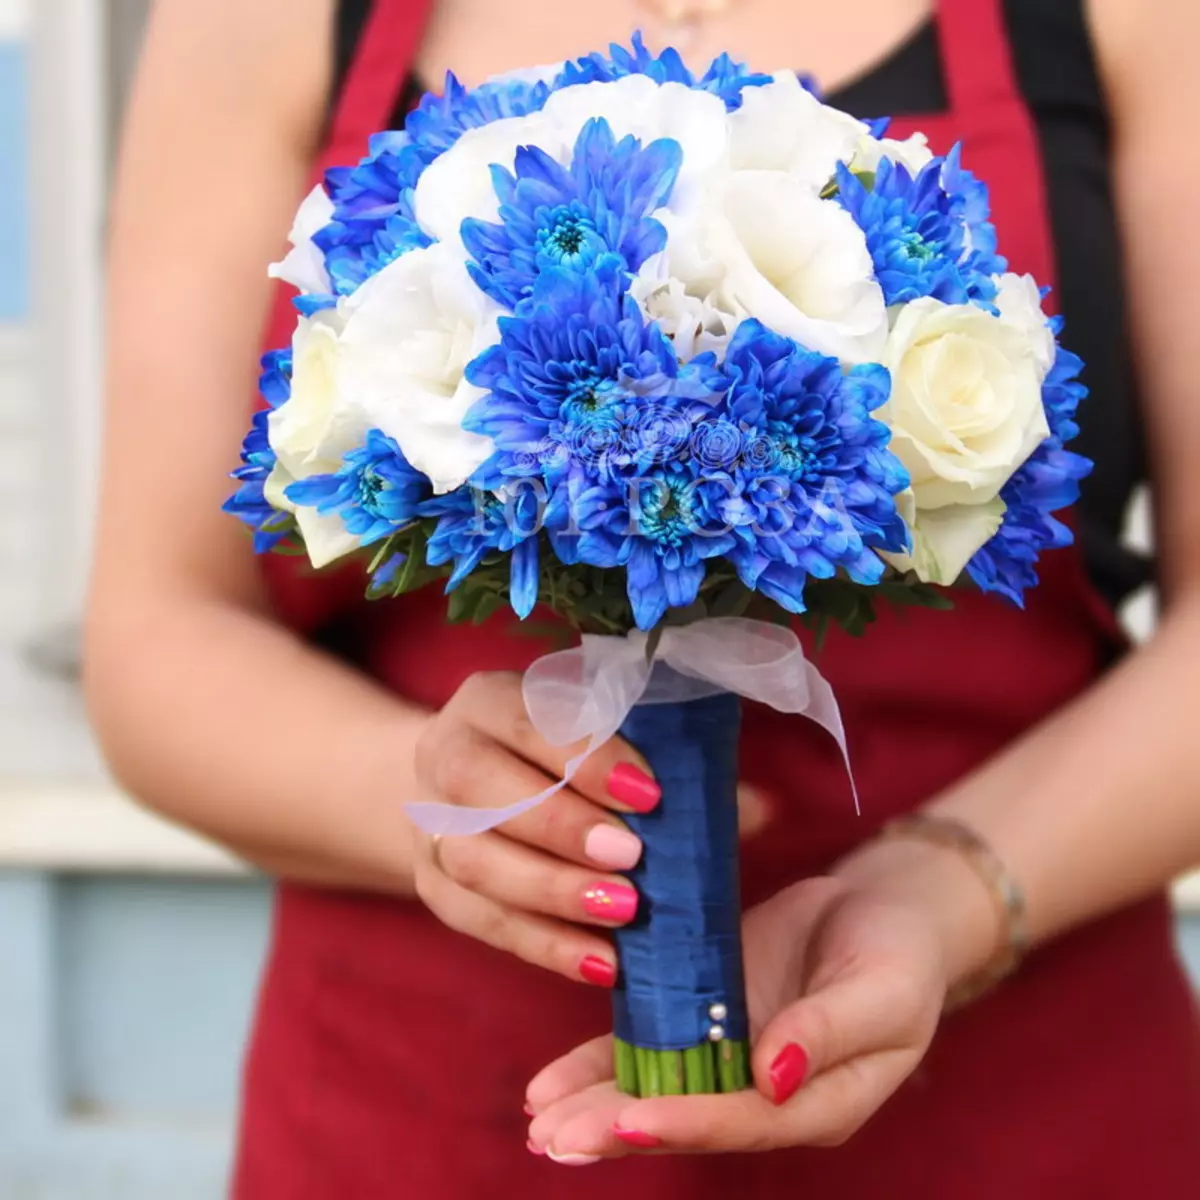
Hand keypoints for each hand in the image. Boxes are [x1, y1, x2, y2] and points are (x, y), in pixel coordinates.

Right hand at [410, 671, 664, 986]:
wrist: (471, 782)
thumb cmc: (559, 754)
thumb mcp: (607, 737)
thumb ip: (676, 766)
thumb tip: (760, 810)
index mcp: (490, 700)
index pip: (529, 719)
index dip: (586, 756)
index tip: (650, 793)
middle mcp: (445, 751)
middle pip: (478, 786)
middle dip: (558, 824)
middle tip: (630, 857)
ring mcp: (427, 823)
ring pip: (469, 859)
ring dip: (549, 891)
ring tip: (621, 915)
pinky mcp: (431, 884)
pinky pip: (476, 921)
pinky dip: (541, 946)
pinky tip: (601, 963)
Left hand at [524, 876, 948, 1159]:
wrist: (881, 910)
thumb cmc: (899, 954)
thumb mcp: (884, 990)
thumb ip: (831, 1032)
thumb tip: (774, 1078)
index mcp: (818, 1101)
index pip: (746, 1121)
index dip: (688, 1122)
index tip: (630, 1122)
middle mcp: (764, 1090)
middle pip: (687, 1117)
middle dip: (618, 1127)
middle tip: (553, 1139)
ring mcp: (729, 1052)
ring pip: (655, 1087)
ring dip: (595, 1106)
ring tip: (539, 1124)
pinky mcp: (702, 1013)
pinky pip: (646, 1043)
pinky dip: (598, 1063)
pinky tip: (549, 1084)